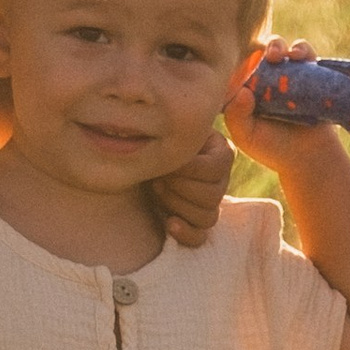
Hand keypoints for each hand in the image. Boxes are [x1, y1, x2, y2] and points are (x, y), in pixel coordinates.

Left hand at [148, 121, 235, 248]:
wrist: (130, 160)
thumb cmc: (148, 140)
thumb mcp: (165, 127)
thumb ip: (183, 125)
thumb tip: (209, 113)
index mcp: (219, 153)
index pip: (218, 167)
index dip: (190, 169)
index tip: (167, 163)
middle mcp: (219, 180)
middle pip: (213, 194)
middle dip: (179, 187)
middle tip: (158, 177)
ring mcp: (207, 204)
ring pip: (207, 215)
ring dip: (176, 204)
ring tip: (156, 191)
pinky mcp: (192, 224)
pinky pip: (200, 237)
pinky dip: (185, 232)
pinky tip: (168, 223)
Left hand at [225, 40, 339, 183]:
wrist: (309, 157)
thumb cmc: (272, 148)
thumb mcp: (246, 136)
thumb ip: (236, 116)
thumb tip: (243, 91)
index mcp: (245, 90)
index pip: (236, 67)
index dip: (235, 59)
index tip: (238, 65)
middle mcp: (264, 79)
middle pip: (256, 52)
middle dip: (256, 49)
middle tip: (261, 58)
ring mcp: (286, 74)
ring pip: (279, 48)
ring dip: (278, 45)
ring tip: (278, 55)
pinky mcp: (309, 73)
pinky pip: (306, 53)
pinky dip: (302, 49)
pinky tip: (299, 56)